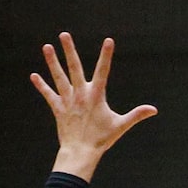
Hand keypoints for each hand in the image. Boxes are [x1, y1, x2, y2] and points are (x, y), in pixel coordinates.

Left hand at [31, 33, 156, 177]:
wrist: (81, 152)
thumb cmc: (101, 140)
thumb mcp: (120, 126)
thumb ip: (136, 115)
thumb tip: (153, 110)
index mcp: (96, 95)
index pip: (103, 71)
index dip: (106, 55)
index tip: (108, 41)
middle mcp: (80, 94)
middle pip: (74, 67)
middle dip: (69, 50)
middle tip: (64, 34)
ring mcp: (67, 100)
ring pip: (58, 77)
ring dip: (52, 61)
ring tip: (47, 47)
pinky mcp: (58, 109)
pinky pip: (48, 94)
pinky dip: (41, 86)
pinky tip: (34, 76)